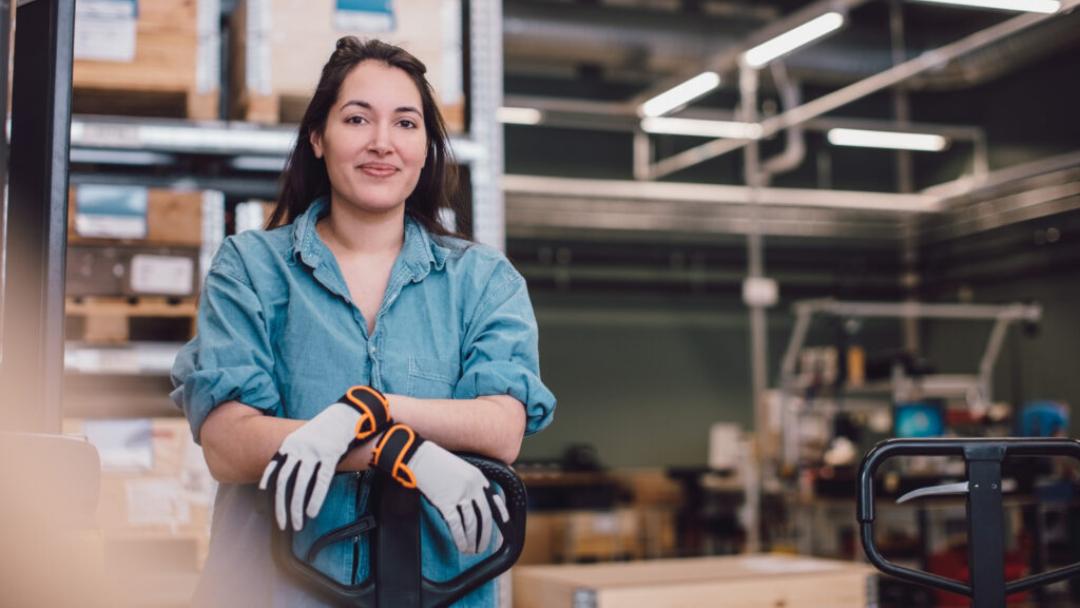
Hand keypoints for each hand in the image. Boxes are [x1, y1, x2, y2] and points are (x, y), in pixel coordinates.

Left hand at [260, 386, 390, 530]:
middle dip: (281, 506)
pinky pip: (321, 482)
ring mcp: (314, 451)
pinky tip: (312, 512)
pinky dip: (315, 499)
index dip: (268, 482)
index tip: (264, 496)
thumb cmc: (328, 428)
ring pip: (301, 484)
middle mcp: (299, 448)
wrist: (348, 413)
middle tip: (283, 523)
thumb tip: (288, 472)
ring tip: (297, 524)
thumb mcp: (305, 436)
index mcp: (290, 443)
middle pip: (285, 481)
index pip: (275, 467)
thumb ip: (294, 452)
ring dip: (296, 508)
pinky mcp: (330, 455)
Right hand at [370, 423, 508, 553]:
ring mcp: (460, 495)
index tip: (503, 525)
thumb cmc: (437, 462)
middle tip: (483, 546)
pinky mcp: (446, 502)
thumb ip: (472, 484)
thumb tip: (475, 503)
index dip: (500, 515)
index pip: (494, 500)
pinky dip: (460, 538)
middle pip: (484, 517)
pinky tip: (461, 546)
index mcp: (478, 478)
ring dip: (473, 540)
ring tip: (472, 550)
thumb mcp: (461, 469)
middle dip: (485, 535)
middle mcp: (473, 487)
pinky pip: (456, 526)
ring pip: (471, 524)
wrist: (419, 457)